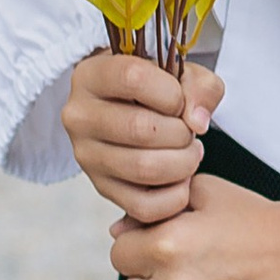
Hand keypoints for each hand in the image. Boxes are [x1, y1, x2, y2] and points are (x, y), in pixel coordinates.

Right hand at [62, 48, 223, 219]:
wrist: (132, 110)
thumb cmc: (156, 88)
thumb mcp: (182, 74)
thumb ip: (199, 87)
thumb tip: (197, 122)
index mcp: (91, 75)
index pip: (133, 78)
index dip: (171, 93)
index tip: (180, 101)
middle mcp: (79, 116)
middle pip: (140, 128)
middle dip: (181, 133)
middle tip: (190, 133)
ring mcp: (86, 156)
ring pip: (143, 168)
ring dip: (183, 164)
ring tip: (189, 153)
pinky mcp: (101, 188)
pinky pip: (143, 206)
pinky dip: (174, 197)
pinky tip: (180, 178)